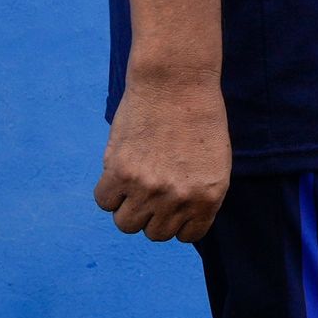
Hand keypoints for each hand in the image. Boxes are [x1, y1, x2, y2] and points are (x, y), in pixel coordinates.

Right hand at [93, 74, 230, 242]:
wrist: (176, 81)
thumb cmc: (197, 116)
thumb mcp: (213, 163)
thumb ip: (195, 194)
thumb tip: (170, 218)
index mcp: (208, 198)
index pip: (185, 236)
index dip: (175, 220)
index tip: (170, 203)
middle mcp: (179, 198)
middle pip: (154, 233)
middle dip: (151, 214)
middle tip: (150, 187)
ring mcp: (149, 188)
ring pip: (127, 223)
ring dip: (127, 207)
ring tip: (132, 181)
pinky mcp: (121, 172)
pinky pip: (105, 201)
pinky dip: (108, 191)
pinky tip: (117, 171)